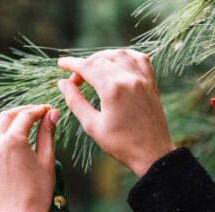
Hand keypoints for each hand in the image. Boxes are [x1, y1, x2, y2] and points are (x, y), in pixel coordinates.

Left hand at [0, 105, 58, 211]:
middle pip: (6, 117)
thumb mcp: (47, 160)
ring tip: (11, 121)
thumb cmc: (38, 191)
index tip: (47, 110)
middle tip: (34, 113)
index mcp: (14, 142)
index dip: (38, 110)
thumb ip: (48, 134)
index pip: (26, 117)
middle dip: (21, 112)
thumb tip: (52, 113)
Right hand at [57, 49, 173, 175]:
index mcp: (112, 90)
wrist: (153, 154)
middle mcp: (129, 80)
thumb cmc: (122, 144)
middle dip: (85, 65)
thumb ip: (75, 101)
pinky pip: (141, 59)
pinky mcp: (152, 85)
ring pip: (121, 55)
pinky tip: (119, 62)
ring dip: (104, 57)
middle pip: (101, 60)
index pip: (87, 67)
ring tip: (94, 68)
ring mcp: (143, 80)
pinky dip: (128, 56)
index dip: (71, 64)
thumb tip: (63, 83)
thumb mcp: (92, 125)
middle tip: (76, 81)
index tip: (61, 64)